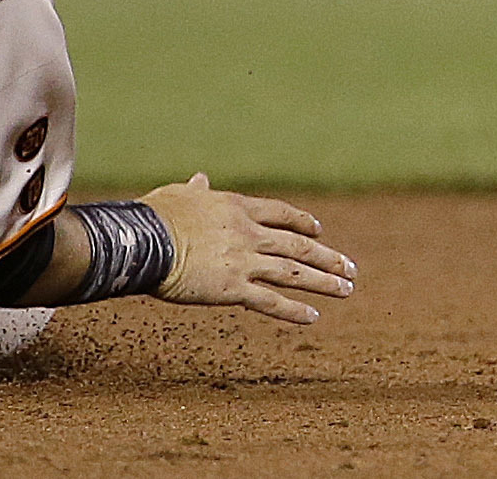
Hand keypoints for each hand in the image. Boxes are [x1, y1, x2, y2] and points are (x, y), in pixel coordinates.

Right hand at [144, 173, 357, 324]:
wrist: (145, 241)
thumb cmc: (155, 216)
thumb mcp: (180, 196)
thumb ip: (197, 190)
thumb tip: (202, 178)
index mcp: (237, 207)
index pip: (280, 213)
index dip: (302, 222)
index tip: (319, 230)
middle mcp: (249, 233)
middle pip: (298, 245)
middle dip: (328, 258)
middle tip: (351, 268)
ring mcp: (244, 261)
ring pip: (293, 272)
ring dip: (323, 281)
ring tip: (347, 289)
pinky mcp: (233, 288)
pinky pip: (270, 302)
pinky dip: (294, 310)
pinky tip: (313, 317)